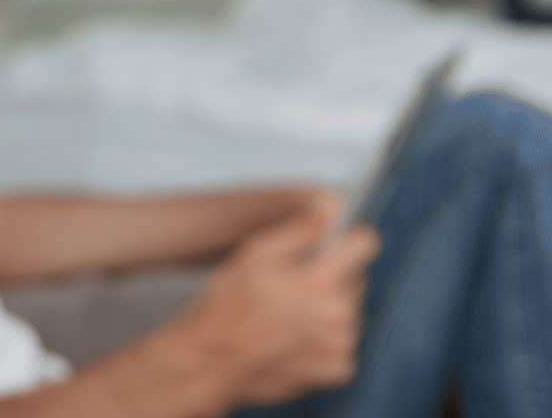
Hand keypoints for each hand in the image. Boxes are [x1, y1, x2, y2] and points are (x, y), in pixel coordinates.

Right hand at [173, 195, 379, 406]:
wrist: (213, 360)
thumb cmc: (228, 306)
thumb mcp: (255, 254)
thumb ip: (299, 230)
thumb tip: (330, 207)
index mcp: (323, 281)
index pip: (364, 245)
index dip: (347, 240)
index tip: (332, 245)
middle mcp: (341, 314)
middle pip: (355, 280)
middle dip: (331, 278)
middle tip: (291, 286)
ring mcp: (342, 345)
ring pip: (349, 312)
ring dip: (328, 310)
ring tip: (289, 315)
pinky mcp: (338, 369)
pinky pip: (344, 345)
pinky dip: (326, 341)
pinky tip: (296, 339)